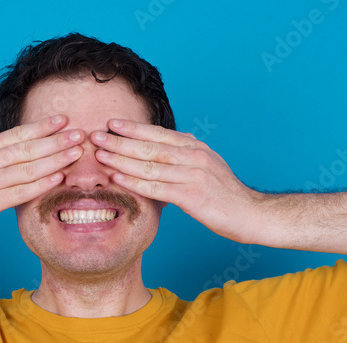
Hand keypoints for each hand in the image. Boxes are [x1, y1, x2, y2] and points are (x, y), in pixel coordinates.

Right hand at [0, 115, 84, 236]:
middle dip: (56, 140)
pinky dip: (40, 185)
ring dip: (55, 159)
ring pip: (28, 168)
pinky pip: (19, 192)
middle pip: (28, 148)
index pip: (17, 134)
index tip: (63, 119)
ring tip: (76, 153)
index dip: (42, 127)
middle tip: (80, 133)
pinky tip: (58, 178)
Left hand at [89, 119, 262, 243]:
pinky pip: (157, 187)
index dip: (133, 128)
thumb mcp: (206, 167)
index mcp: (195, 147)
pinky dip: (134, 182)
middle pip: (150, 145)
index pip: (159, 133)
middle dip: (120, 140)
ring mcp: (193, 175)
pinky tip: (118, 178)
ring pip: (150, 164)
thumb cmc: (225, 195)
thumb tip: (160, 154)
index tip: (111, 123)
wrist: (251, 214)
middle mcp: (194, 156)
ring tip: (99, 155)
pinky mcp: (192, 196)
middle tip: (95, 135)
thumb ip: (183, 159)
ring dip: (122, 159)